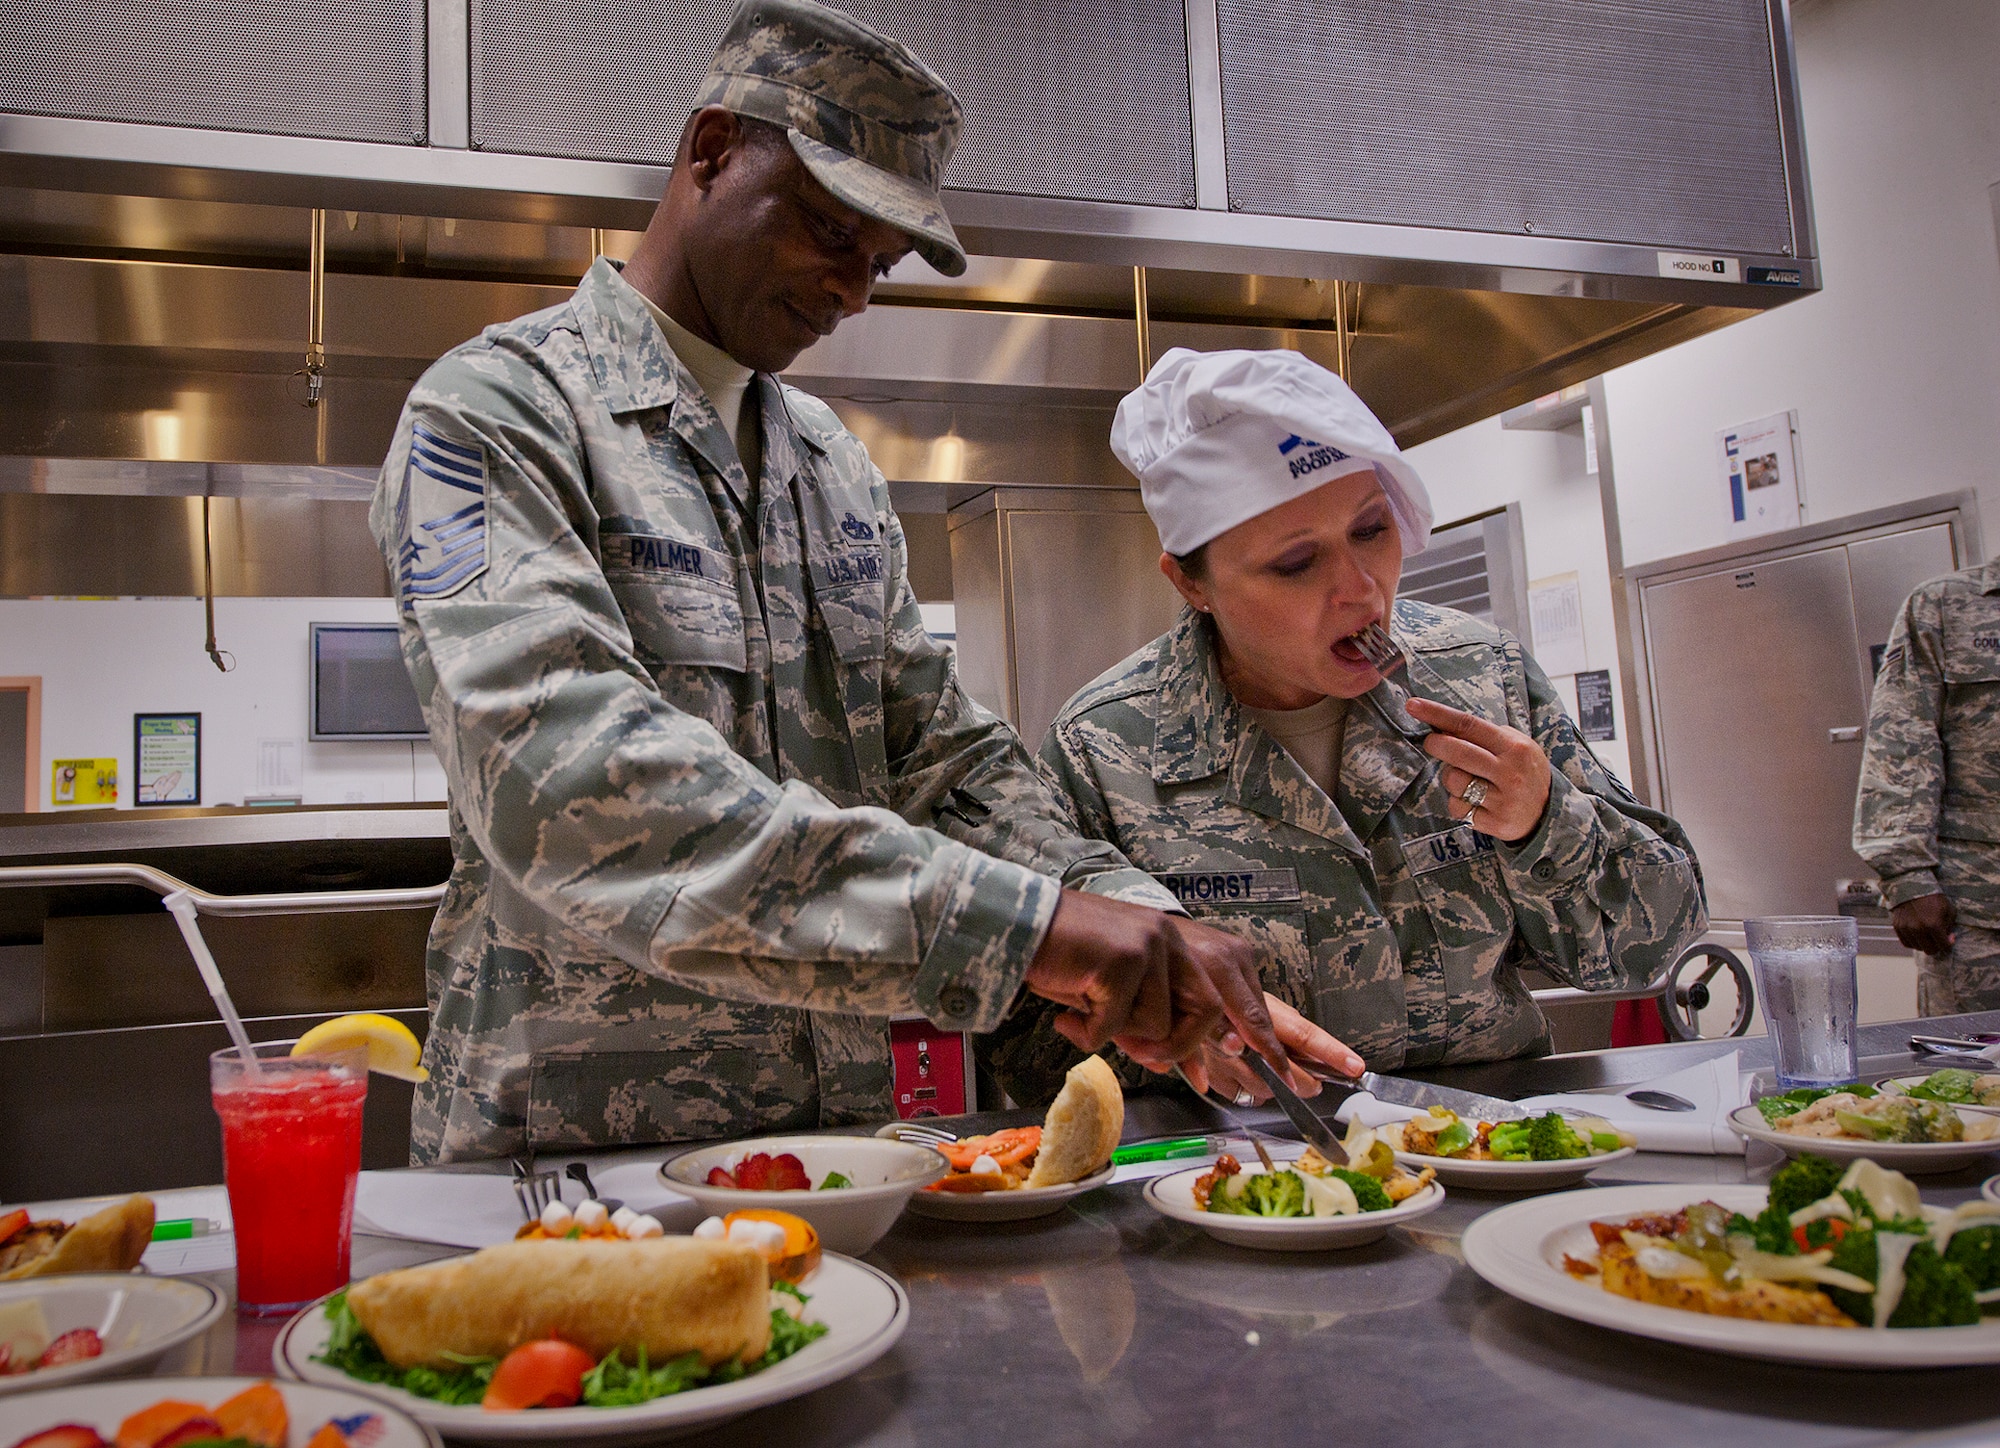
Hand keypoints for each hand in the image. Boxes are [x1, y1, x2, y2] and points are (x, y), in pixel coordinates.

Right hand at [1023, 891, 1289, 1074]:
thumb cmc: (1067, 959)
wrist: (1018, 928)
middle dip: (1180, 1048)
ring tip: (1086, 1016)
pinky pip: (1118, 1026)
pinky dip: (1088, 1033)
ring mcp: (1152, 945)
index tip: (1286, 1072)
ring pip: (1159, 1025)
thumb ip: (1155, 1016)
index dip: (1260, 1035)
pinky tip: (1068, 1015)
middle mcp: (1174, 938)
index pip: (1234, 994)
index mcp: (1181, 943)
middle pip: (1208, 1013)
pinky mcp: (1125, 959)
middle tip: (1142, 1057)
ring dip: (1120, 1035)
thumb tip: (1179, 1063)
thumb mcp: (1121, 989)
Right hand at [1179, 994, 1361, 1101]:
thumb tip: (1311, 1054)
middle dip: (1304, 1083)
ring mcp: (1222, 1057)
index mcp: (1261, 1009)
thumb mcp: (1254, 996)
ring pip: (1263, 1090)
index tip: (1354, 1066)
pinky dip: (1246, 1088)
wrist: (1169, 981)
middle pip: (1286, 1074)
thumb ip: (1281, 1025)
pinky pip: (1238, 1094)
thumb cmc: (1216, 981)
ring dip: (1273, 1086)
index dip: (1331, 1052)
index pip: (1304, 1034)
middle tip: (1314, 1083)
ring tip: (1273, 1072)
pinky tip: (1243, 1072)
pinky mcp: (1208, 1072)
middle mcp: (1241, 1035)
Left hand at [1406, 696, 1551, 842]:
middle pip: (1457, 752)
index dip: (1437, 714)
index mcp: (1515, 747)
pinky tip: (1475, 802)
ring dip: (1450, 778)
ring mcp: (1503, 799)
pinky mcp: (1495, 822)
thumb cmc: (1524, 772)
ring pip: (1454, 781)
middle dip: (1436, 744)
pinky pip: (1458, 807)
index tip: (1413, 705)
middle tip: (1432, 743)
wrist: (1548, 814)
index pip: (1469, 724)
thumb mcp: (1516, 745)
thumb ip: (1484, 735)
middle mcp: (1510, 772)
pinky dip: (1459, 803)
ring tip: (1466, 779)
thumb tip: (1443, 725)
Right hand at [1891, 892, 1956, 956]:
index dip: (1948, 944)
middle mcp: (1919, 929)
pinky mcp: (1897, 927)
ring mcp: (1906, 928)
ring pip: (1917, 947)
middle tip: (1938, 939)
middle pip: (1930, 950)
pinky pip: (1906, 943)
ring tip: (1927, 936)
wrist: (1911, 886)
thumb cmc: (1933, 898)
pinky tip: (1918, 936)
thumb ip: (1949, 926)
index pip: (1944, 946)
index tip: (1949, 939)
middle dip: (1937, 947)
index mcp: (1934, 925)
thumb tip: (1948, 938)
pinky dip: (1913, 942)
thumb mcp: (1948, 909)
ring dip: (1924, 944)